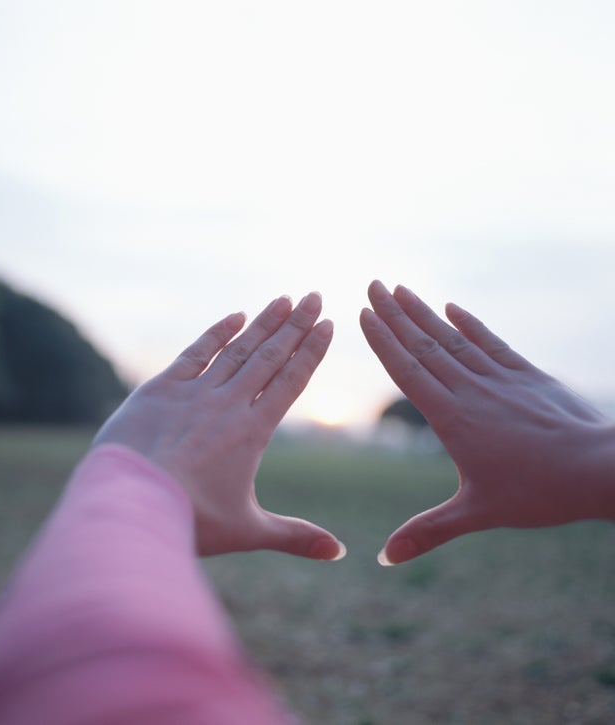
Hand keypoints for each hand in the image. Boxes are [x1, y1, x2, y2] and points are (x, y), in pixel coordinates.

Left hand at [93, 292, 344, 559]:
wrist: (129, 506)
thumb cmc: (190, 522)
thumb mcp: (247, 530)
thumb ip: (295, 537)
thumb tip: (340, 554)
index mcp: (253, 432)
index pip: (291, 381)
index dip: (312, 352)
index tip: (329, 325)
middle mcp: (228, 404)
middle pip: (270, 356)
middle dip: (296, 325)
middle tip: (316, 297)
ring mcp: (193, 393)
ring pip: (238, 349)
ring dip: (264, 322)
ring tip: (286, 299)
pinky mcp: (160, 389)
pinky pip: (194, 353)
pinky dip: (217, 332)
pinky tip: (235, 315)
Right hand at [360, 280, 614, 564]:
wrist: (602, 470)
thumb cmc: (540, 494)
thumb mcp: (478, 514)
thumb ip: (428, 531)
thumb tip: (384, 558)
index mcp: (453, 419)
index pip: (408, 370)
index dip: (383, 341)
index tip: (363, 314)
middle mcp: (472, 390)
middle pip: (425, 345)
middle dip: (395, 314)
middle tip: (372, 284)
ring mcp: (500, 378)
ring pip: (453, 338)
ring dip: (424, 312)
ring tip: (400, 288)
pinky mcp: (526, 375)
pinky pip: (490, 343)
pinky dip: (469, 323)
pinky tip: (452, 307)